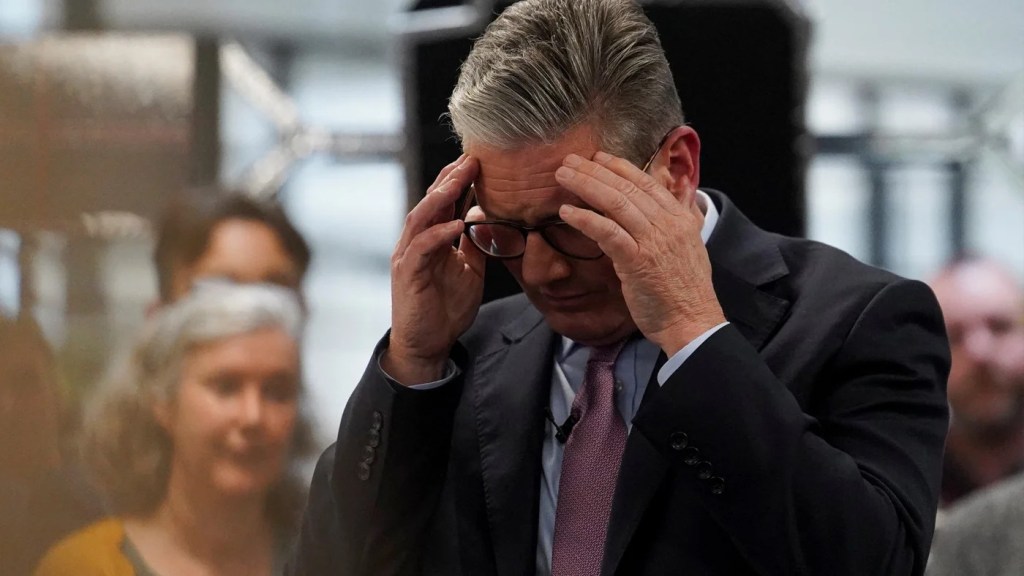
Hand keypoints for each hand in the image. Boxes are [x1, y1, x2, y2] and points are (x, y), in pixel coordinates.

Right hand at [383, 155, 486, 384]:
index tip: (480, 161)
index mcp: (431, 239)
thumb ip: (475, 245)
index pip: (443, 202)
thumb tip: (488, 219)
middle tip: (472, 159)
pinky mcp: (407, 275)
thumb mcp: (470, 271)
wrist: (427, 344)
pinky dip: (438, 234)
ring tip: (460, 180)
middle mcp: (416, 242)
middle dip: (451, 178)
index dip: (459, 180)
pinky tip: (455, 223)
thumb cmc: (445, 308)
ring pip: (421, 217)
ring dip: (441, 197)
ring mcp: (409, 256)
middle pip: (431, 201)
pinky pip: (421, 248)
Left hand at [554, 151, 724, 355]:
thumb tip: (660, 211)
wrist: (692, 323)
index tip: (598, 158)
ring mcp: (653, 241)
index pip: (646, 182)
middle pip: (626, 187)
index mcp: (680, 218)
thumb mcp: (686, 249)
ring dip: (585, 185)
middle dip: (594, 170)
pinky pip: (607, 232)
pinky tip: (567, 211)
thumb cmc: (685, 293)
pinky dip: (585, 218)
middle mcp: (668, 224)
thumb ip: (672, 227)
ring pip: (615, 202)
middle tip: (569, 160)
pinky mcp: (637, 261)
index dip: (619, 167)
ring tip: (563, 176)